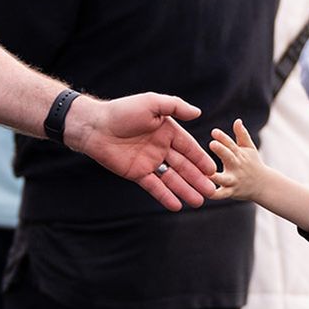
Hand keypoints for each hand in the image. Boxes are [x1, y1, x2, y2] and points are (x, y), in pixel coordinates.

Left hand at [66, 93, 217, 210]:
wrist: (95, 126)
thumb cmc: (123, 111)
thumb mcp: (152, 103)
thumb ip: (175, 106)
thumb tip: (198, 112)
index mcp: (167, 131)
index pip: (188, 148)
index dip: (201, 159)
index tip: (213, 171)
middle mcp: (160, 148)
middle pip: (183, 166)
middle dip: (198, 179)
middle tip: (212, 192)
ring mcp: (149, 162)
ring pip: (171, 179)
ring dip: (185, 190)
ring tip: (198, 202)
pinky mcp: (136, 173)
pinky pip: (154, 187)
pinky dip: (165, 196)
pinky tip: (177, 205)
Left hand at [206, 119, 265, 201]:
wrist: (264, 185)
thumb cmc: (253, 164)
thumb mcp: (249, 148)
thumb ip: (242, 134)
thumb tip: (237, 120)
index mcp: (239, 154)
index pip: (231, 144)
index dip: (223, 137)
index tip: (214, 131)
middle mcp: (236, 166)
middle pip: (229, 157)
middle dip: (221, 151)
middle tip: (212, 144)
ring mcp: (234, 180)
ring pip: (224, 178)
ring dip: (215, 176)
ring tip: (206, 173)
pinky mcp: (231, 192)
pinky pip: (222, 194)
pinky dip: (214, 194)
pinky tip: (204, 192)